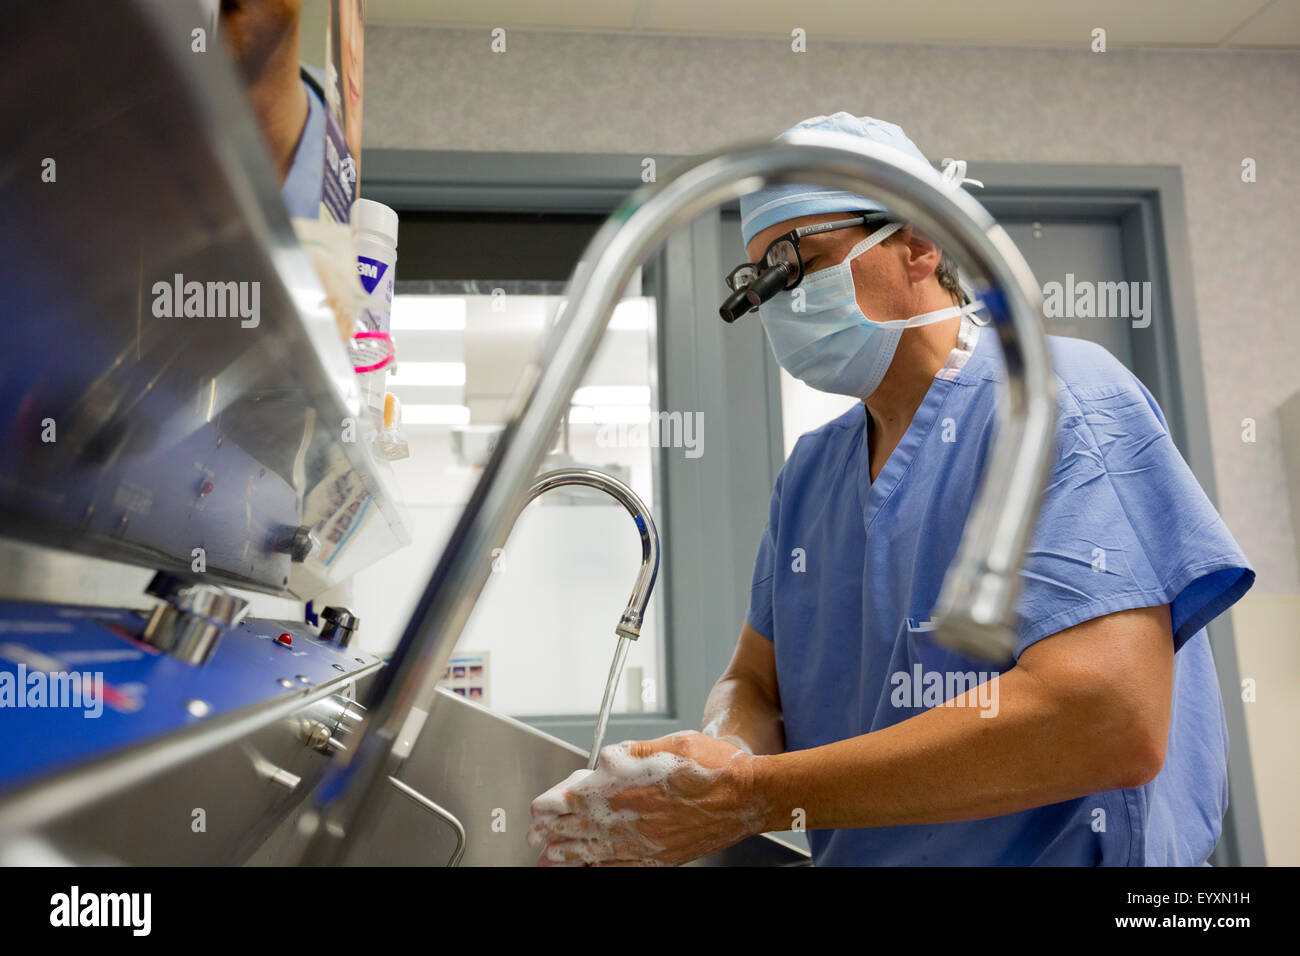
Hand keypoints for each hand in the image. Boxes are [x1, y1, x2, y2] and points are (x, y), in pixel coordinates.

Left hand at [527, 731, 767, 865]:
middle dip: (556, 832)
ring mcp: (651, 842)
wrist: (749, 795)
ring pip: (600, 849)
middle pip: (585, 827)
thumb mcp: (672, 743)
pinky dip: (603, 865)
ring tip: (549, 858)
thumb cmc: (715, 767)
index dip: (557, 804)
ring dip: (571, 854)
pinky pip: (625, 864)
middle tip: (534, 837)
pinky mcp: (664, 856)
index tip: (540, 808)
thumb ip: (635, 752)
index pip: (583, 798)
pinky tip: (591, 866)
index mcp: (635, 788)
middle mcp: (638, 819)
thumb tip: (607, 759)